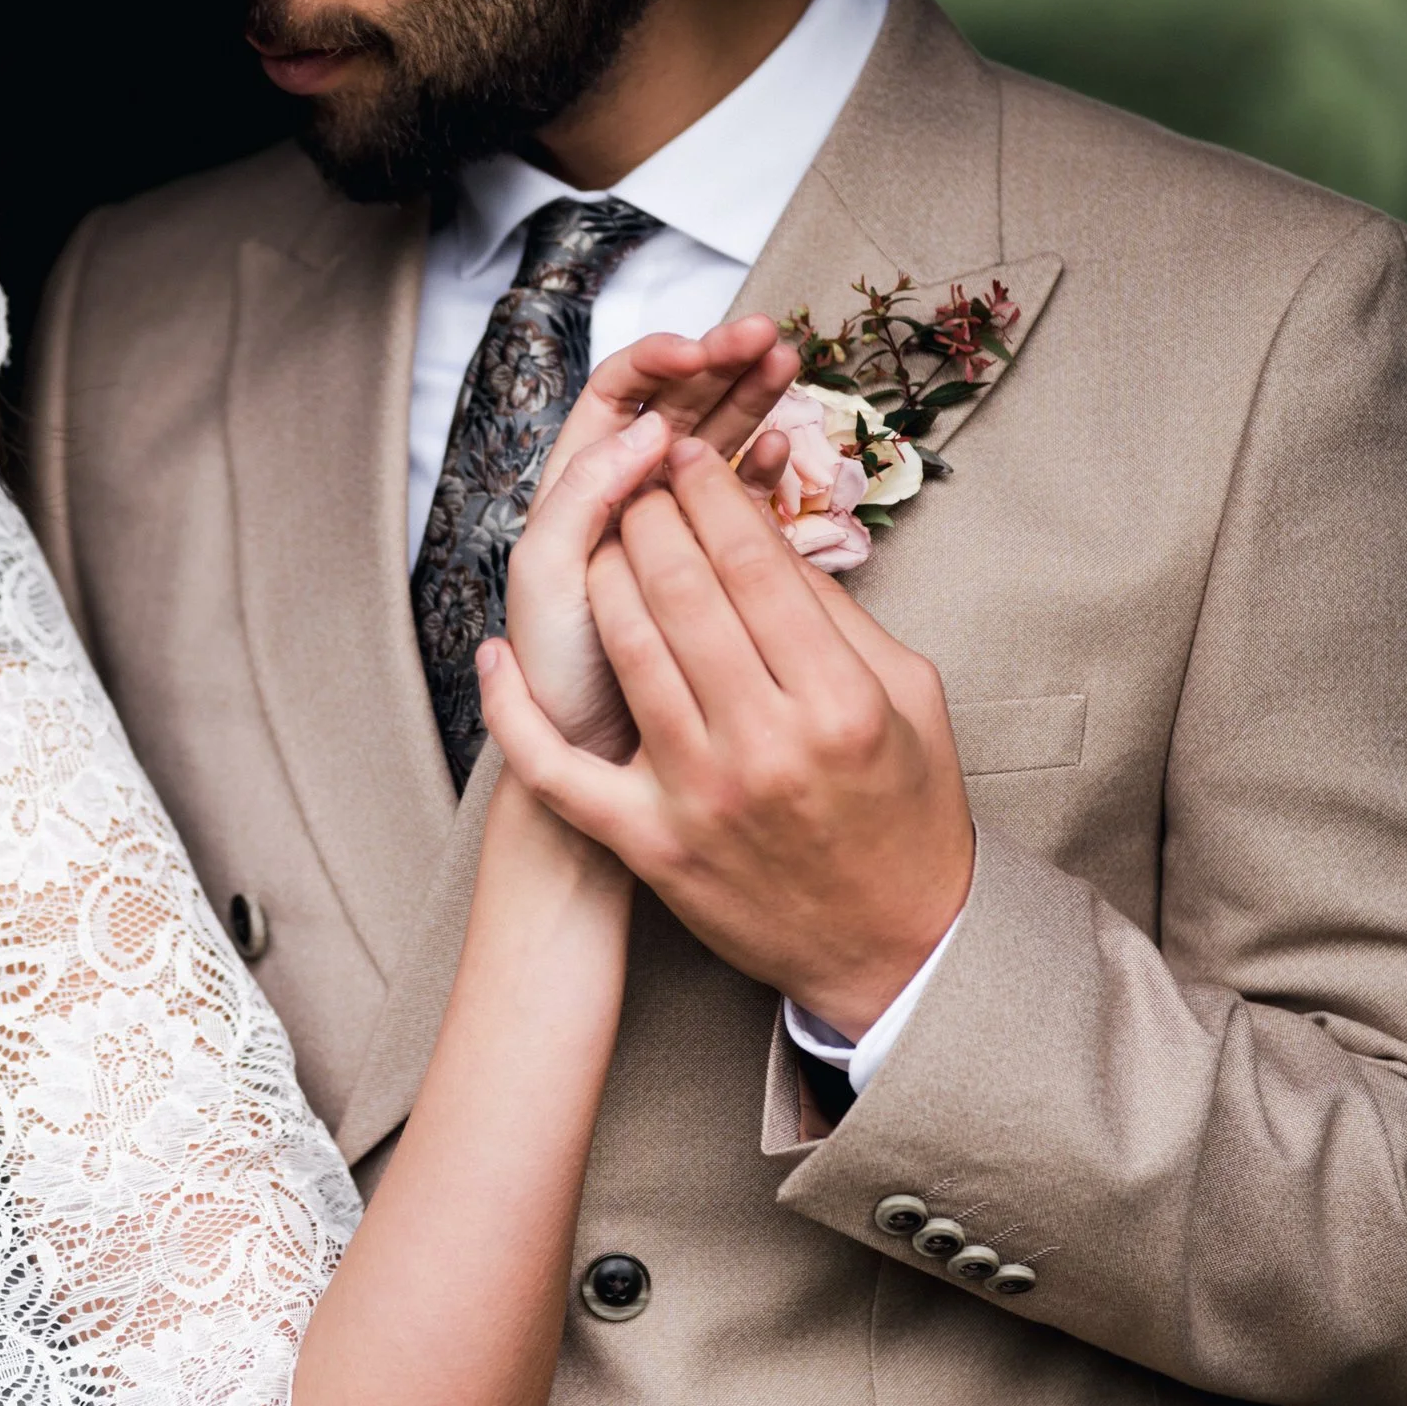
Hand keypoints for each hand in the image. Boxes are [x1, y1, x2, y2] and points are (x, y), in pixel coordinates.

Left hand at [480, 432, 972, 1034]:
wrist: (891, 946)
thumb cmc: (904, 807)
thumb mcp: (907, 695)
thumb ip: (834, 612)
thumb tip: (756, 526)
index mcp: (840, 700)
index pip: (751, 561)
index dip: (708, 491)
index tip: (688, 459)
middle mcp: (765, 744)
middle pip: (677, 589)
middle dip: (648, 515)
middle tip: (640, 485)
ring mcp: (698, 797)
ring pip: (620, 649)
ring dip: (598, 575)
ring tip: (600, 542)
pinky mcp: (647, 844)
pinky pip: (555, 771)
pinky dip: (515, 711)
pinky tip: (499, 657)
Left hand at [507, 319, 799, 757]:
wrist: (591, 755)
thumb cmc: (558, 673)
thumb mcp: (549, 576)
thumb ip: (584, 496)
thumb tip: (651, 426)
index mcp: (577, 484)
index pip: (619, 394)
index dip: (658, 362)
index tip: (701, 352)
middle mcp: (622, 495)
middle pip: (675, 406)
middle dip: (721, 364)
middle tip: (770, 337)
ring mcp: (671, 529)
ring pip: (713, 444)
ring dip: (750, 400)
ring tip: (788, 365)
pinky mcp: (711, 567)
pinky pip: (740, 504)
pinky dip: (762, 470)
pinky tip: (783, 446)